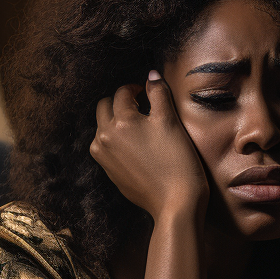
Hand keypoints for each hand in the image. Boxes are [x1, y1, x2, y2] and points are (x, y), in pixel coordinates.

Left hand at [90, 72, 209, 219]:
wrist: (176, 204)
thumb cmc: (177, 163)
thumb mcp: (170, 123)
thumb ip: (159, 94)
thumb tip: (152, 75)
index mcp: (121, 121)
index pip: (123, 92)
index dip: (137, 88)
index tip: (147, 92)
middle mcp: (105, 137)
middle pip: (105, 107)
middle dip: (121, 103)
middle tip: (141, 106)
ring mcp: (104, 156)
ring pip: (102, 127)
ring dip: (115, 121)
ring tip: (138, 127)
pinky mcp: (108, 171)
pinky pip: (105, 147)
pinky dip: (115, 140)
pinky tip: (135, 147)